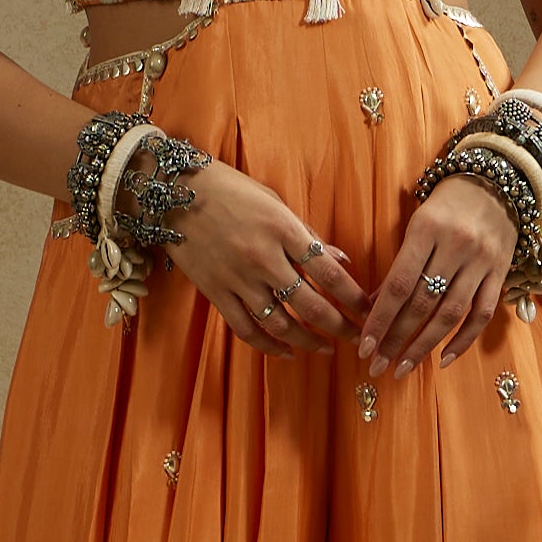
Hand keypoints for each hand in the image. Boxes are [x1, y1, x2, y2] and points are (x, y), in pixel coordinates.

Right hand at [164, 158, 369, 353]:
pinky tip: (286, 352)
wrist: (172, 192)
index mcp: (283, 229)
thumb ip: (306, 234)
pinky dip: (268, 345)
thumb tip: (338, 260)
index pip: (329, 273)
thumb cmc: (229, 189)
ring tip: (325, 348)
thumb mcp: (274, 201)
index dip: (354, 297)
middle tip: (357, 338)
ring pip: (280, 323)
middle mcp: (263, 258)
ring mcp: (238, 278)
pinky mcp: (215, 292)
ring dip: (308, 341)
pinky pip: (246, 328)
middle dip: (340, 326)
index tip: (369, 311)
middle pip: (311, 305)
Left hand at [359, 175, 516, 374]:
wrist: (498, 180)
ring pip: (450, 314)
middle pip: (422, 303)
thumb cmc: (447, 204)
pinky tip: (444, 359)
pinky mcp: (501, 272)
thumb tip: (373, 306)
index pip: (398, 284)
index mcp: (426, 230)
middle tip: (376, 366)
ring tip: (403, 368)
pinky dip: (463, 340)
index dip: (380, 319)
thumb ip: (400, 264)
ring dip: (424, 347)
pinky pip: (482, 314)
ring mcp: (481, 261)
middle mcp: (456, 247)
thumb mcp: (417, 225)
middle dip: (396, 339)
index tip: (364, 345)